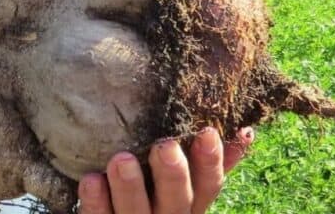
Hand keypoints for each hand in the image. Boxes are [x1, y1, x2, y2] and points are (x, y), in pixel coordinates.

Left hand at [77, 127, 254, 213]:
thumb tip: (243, 129)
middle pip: (177, 202)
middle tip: (164, 147)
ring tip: (121, 159)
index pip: (209, 186)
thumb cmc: (152, 193)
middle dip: (172, 176)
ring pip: (137, 213)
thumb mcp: (185, 184)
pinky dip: (97, 201)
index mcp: (190, 205)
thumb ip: (208, 162)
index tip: (207, 132)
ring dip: (131, 187)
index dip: (211, 162)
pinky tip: (91, 180)